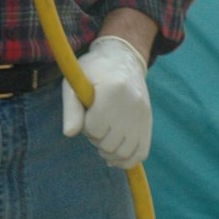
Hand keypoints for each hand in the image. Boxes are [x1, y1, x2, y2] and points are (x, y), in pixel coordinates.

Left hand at [62, 36, 151, 168]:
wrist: (122, 58)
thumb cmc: (93, 71)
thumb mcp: (76, 82)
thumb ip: (71, 109)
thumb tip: (69, 134)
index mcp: (112, 90)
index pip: (93, 128)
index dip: (85, 124)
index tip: (86, 112)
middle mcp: (132, 104)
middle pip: (108, 143)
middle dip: (95, 138)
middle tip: (94, 122)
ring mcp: (143, 115)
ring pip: (124, 153)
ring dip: (108, 151)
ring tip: (103, 136)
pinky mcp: (149, 122)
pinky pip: (140, 153)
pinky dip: (126, 159)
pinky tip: (114, 153)